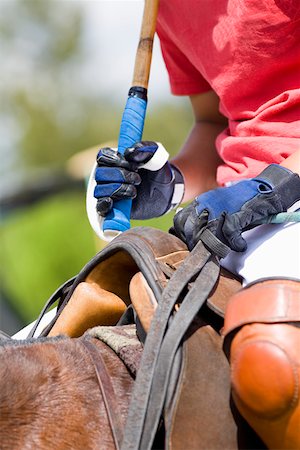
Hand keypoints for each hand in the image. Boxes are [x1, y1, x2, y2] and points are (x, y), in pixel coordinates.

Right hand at [93, 141, 183, 219]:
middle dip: (120, 175)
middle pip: (100, 174)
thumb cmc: (157, 172)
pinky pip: (99, 207)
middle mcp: (108, 176)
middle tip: (138, 179)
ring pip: (99, 190)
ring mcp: (108, 192)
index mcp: (114, 160)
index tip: (133, 165)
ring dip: (117, 189)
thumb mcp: (156, 157)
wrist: (166, 193)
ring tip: (134, 191)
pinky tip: (111, 202)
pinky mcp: (112, 208)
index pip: (102, 156)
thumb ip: (146, 148)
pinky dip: (103, 204)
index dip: (115, 160)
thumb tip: (129, 153)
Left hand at [172, 164, 299, 251]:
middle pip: (191, 230)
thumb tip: (184, 235)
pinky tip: (240, 245)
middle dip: (197, 245)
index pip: (180, 222)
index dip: (184, 236)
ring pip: (208, 232)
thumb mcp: (214, 208)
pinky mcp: (240, 212)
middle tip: (207, 253)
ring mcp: (223, 208)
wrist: (264, 188)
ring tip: (221, 252)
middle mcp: (208, 204)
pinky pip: (231, 231)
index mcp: (200, 203)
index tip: (191, 244)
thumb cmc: (238, 203)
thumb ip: (199, 220)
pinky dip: (235, 242)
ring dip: (214, 245)